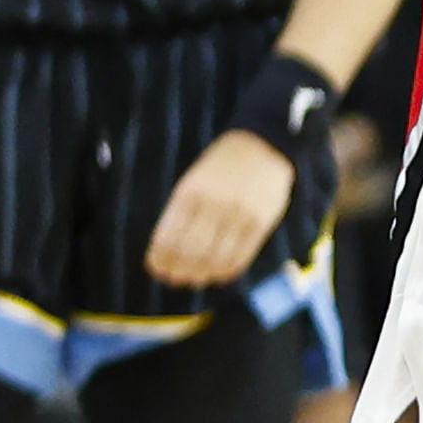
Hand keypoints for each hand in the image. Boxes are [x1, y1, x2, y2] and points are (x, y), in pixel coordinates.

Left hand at [144, 128, 297, 287]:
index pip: (167, 241)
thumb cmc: (220, 168)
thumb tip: (165, 255)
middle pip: (189, 254)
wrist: (263, 145)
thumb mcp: (192, 182)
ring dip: (202, 275)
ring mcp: (240, 213)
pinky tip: (220, 272)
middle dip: (179, 273)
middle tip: (177, 278)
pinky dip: (226, 272)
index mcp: (190, 193)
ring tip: (198, 277)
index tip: (159, 269)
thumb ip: (179, 215)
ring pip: (214, 260)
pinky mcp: (261, 221)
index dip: (160, 262)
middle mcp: (214, 204)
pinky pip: (240, 257)